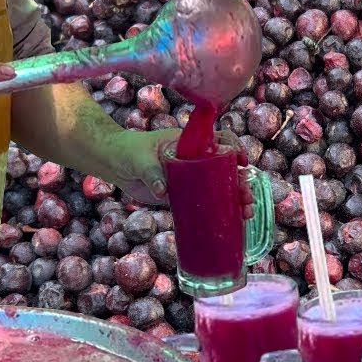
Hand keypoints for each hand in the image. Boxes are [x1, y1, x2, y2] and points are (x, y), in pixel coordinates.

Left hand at [109, 129, 254, 217]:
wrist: (114, 163)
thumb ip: (152, 173)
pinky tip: (231, 222)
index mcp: (190, 143)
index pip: (220, 140)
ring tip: (245, 213)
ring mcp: (190, 178)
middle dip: (240, 183)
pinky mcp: (182, 195)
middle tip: (247, 198)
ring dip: (235, 199)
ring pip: (219, 187)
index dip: (235, 148)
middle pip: (226, 168)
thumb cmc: (130, 151)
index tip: (242, 162)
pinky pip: (204, 203)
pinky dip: (217, 211)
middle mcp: (195, 159)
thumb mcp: (141, 159)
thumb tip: (162, 191)